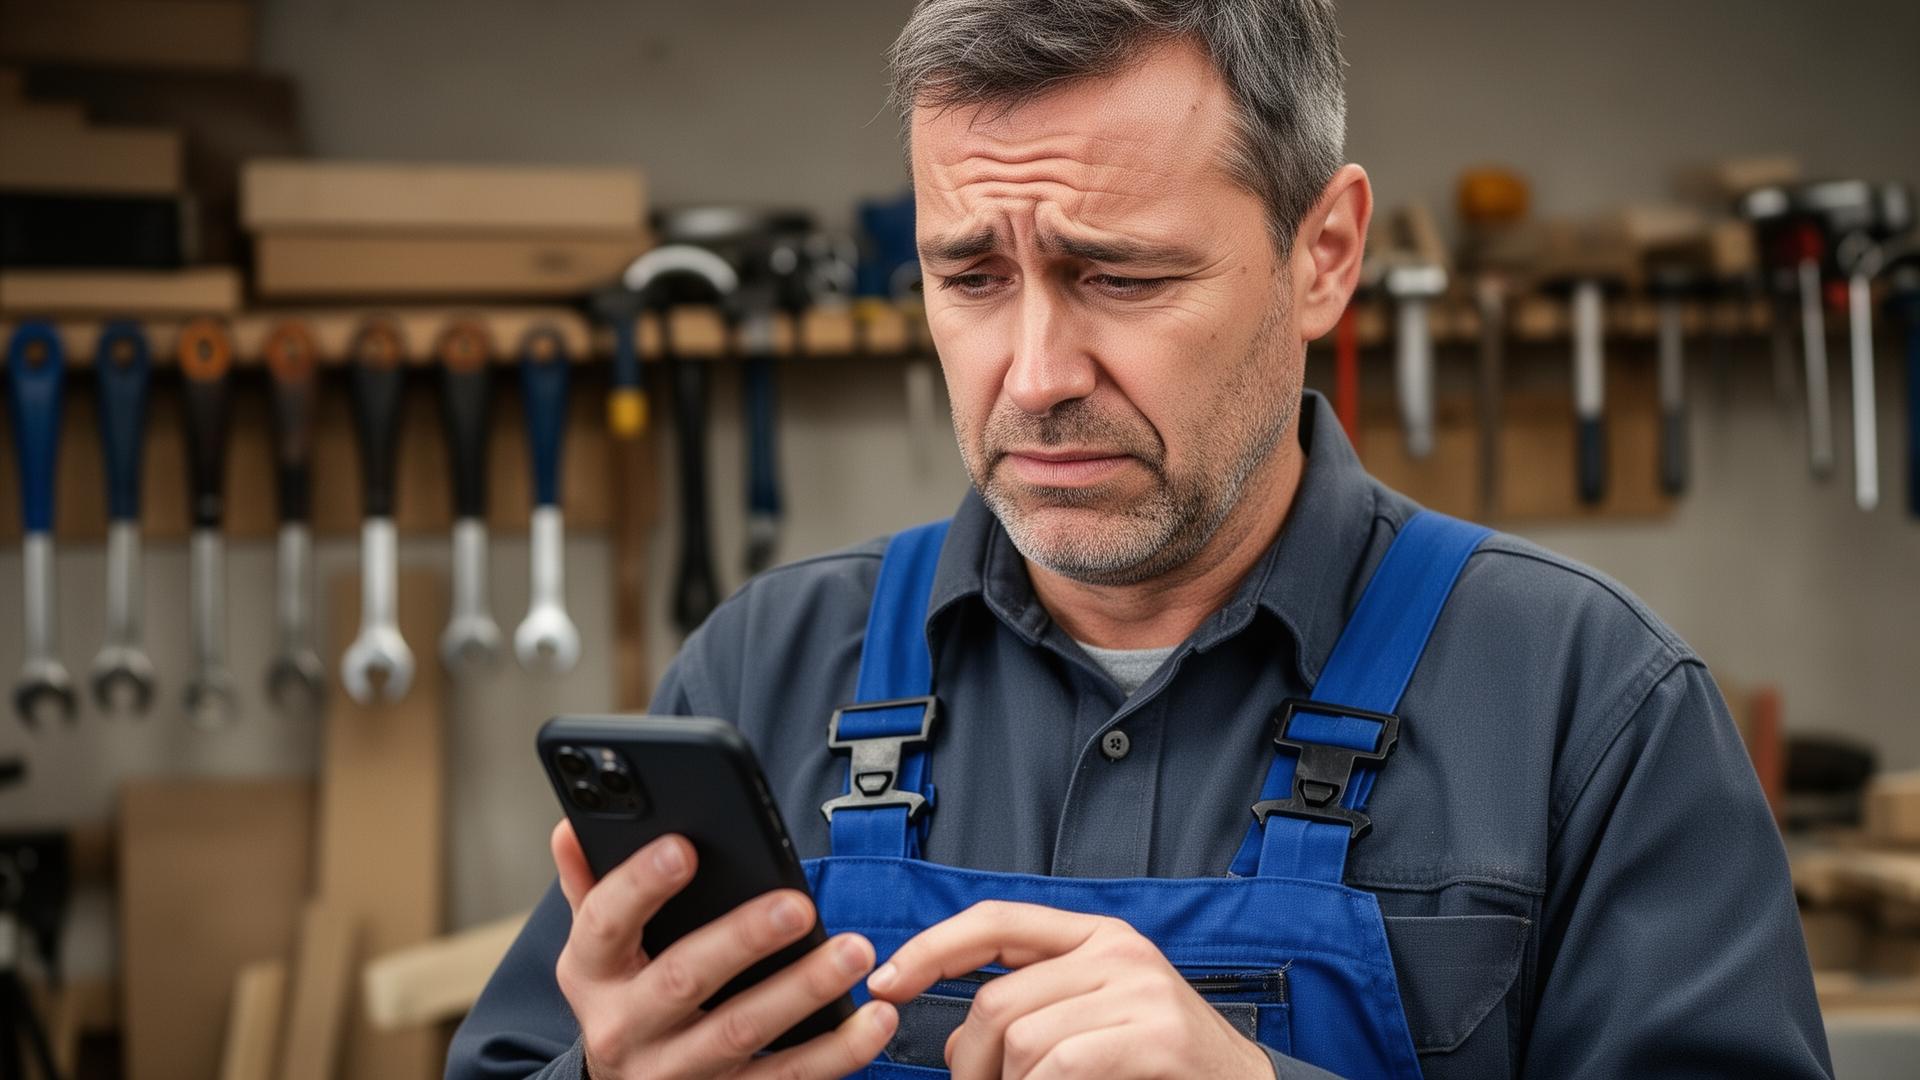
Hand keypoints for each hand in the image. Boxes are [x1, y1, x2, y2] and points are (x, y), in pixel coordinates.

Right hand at [549, 820, 896, 1077]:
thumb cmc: (624, 994)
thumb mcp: (597, 948)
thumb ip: (592, 884)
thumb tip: (571, 821)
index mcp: (590, 974)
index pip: (604, 923)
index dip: (640, 885)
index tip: (683, 847)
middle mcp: (625, 1028)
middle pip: (682, 981)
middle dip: (742, 940)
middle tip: (799, 905)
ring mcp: (677, 1073)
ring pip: (743, 1033)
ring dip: (804, 991)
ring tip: (854, 951)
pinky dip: (838, 1051)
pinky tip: (874, 1018)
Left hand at [864, 901, 1271, 1079]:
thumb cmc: (1162, 1064)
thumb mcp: (1093, 1019)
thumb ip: (1029, 1012)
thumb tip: (955, 1043)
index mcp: (1096, 936)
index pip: (994, 922)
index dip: (931, 948)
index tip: (886, 981)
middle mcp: (1117, 950)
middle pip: (996, 998)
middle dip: (968, 1060)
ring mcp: (1140, 990)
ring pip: (1022, 1039)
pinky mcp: (1157, 1034)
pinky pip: (1062, 1065)